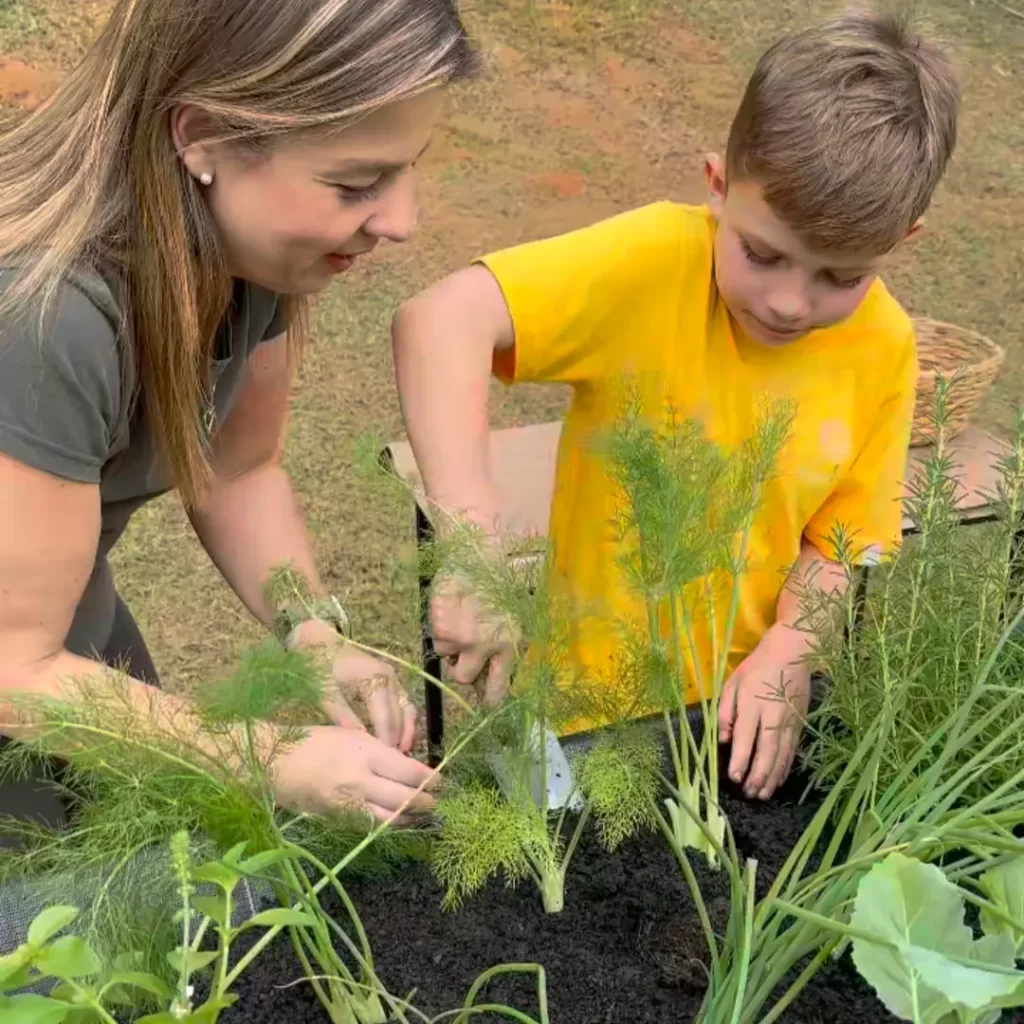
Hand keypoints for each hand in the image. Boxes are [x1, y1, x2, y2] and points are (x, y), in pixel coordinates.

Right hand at [271, 724, 436, 821]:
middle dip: (426, 803)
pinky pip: (371, 826)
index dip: (431, 780)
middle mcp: (361, 779)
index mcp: (366, 752)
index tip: (442, 782)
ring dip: (411, 818)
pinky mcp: (339, 819)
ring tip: (421, 814)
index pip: (410, 772)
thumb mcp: (351, 736)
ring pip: (391, 819)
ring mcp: (349, 803)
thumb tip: (407, 767)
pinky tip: (396, 820)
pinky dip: (388, 824)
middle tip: (436, 802)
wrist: (274, 763)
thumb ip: (379, 752)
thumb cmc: (313, 741)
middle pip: (405, 799)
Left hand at [289, 619, 416, 752]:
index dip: (386, 742)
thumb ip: (342, 717)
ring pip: (407, 710)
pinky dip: (405, 721)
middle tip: (395, 765)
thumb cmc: (321, 666)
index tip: (385, 763)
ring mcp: (393, 678)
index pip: (385, 719)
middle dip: (398, 741)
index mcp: (375, 680)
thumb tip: (357, 742)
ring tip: (403, 754)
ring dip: (407, 732)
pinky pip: (404, 704)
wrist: (321, 641)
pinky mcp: (391, 680)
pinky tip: (400, 738)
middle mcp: (389, 678)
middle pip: (400, 716)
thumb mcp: (327, 692)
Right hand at [430, 576, 516, 707]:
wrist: (479, 556)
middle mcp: (483, 646)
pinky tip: (452, 607)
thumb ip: (504, 652)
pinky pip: (436, 636)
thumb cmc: (500, 589)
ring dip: (451, 643)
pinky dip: (441, 626)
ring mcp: (459, 636)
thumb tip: (490, 681)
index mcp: (508, 648)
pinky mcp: (439, 623)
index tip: (484, 703)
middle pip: (463, 678)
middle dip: (461, 668)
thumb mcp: (513, 622)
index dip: (489, 700)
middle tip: (465, 651)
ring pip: (446, 655)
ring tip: (462, 617)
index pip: (497, 691)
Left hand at [718, 624, 811, 799]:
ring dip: (772, 777)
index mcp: (752, 704)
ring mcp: (790, 721)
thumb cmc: (756, 668)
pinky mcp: (800, 724)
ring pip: (781, 755)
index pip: (746, 737)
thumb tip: (723, 739)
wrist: (792, 654)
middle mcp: (773, 716)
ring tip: (762, 795)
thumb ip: (725, 712)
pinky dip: (784, 768)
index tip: (734, 778)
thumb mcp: (732, 684)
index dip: (740, 760)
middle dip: (757, 775)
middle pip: (767, 751)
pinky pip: (792, 751)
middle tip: (748, 793)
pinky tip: (777, 780)